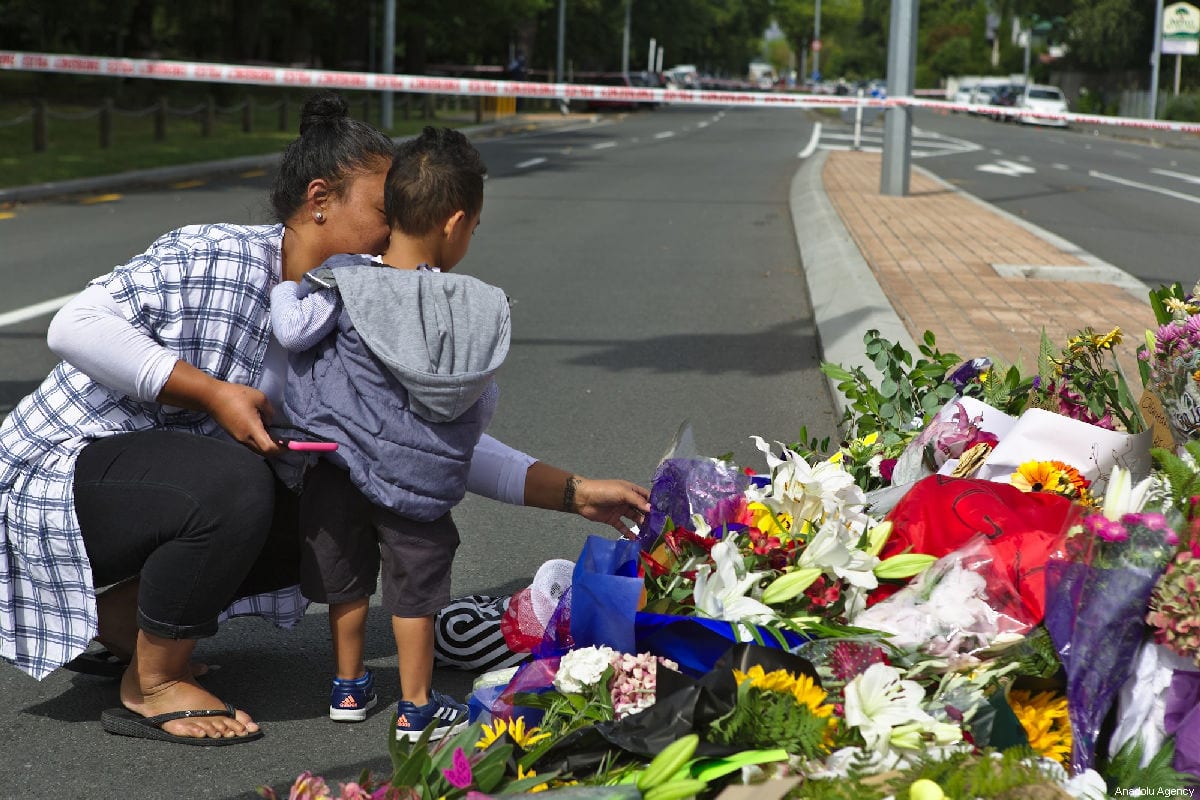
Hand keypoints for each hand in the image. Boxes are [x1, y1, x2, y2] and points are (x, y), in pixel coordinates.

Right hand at [157, 361, 283, 456]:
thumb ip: (269, 411)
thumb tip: (271, 422)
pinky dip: (260, 442)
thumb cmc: (236, 395)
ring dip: (268, 446)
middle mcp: (245, 438)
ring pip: (257, 449)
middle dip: (277, 450)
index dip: (281, 448)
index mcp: (252, 429)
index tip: (290, 444)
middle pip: (264, 452)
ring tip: (277, 437)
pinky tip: (265, 432)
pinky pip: (251, 444)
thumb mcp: (259, 398)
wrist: (211, 397)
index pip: (269, 447)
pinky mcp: (235, 436)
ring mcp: (239, 438)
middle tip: (286, 443)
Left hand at [569, 477, 650, 538]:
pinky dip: (628, 533)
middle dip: (649, 516)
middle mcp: (627, 500)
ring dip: (640, 524)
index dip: (654, 503)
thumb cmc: (605, 491)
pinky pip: (622, 527)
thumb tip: (651, 509)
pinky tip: (635, 539)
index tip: (664, 513)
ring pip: (633, 518)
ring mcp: (620, 510)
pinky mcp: (612, 519)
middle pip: (641, 509)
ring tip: (649, 533)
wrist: (583, 498)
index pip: (646, 497)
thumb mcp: (623, 493)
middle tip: (658, 526)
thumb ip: (637, 501)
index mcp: (630, 490)